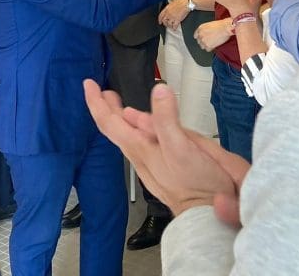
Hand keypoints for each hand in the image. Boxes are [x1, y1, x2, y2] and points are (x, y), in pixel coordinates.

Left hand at [84, 80, 247, 217]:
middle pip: (116, 127)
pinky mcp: (164, 162)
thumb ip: (167, 120)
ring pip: (129, 134)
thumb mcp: (180, 148)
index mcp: (139, 147)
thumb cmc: (194, 184)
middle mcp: (141, 152)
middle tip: (102, 90)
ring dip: (121, 116)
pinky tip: (142, 122)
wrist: (209, 214)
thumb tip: (159, 90)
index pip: (109, 122)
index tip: (89, 84)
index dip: (96, 102)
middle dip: (107, 107)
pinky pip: (144, 140)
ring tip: (117, 102)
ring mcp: (152, 159)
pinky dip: (138, 126)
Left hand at [158, 0, 190, 29]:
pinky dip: (174, 28)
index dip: (160, 20)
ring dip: (170, 26)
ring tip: (171, 26)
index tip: (160, 22)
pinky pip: (174, 26)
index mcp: (167, 9)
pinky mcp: (177, 20)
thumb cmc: (181, 1)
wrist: (186, 3)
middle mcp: (168, 13)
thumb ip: (169, 7)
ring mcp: (173, 17)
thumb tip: (169, 9)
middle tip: (166, 24)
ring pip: (169, 24)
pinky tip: (175, 28)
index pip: (160, 16)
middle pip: (164, 21)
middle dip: (165, 23)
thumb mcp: (172, 3)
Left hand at [194, 18, 232, 50]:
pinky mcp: (208, 45)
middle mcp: (200, 34)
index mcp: (200, 28)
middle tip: (210, 41)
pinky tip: (215, 45)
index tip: (202, 39)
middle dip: (204, 42)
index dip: (200, 38)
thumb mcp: (209, 25)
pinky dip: (211, 48)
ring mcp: (203, 40)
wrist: (225, 27)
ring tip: (213, 43)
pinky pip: (207, 49)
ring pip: (203, 46)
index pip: (196, 36)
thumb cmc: (220, 25)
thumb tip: (206, 35)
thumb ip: (205, 30)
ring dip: (207, 45)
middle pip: (199, 42)